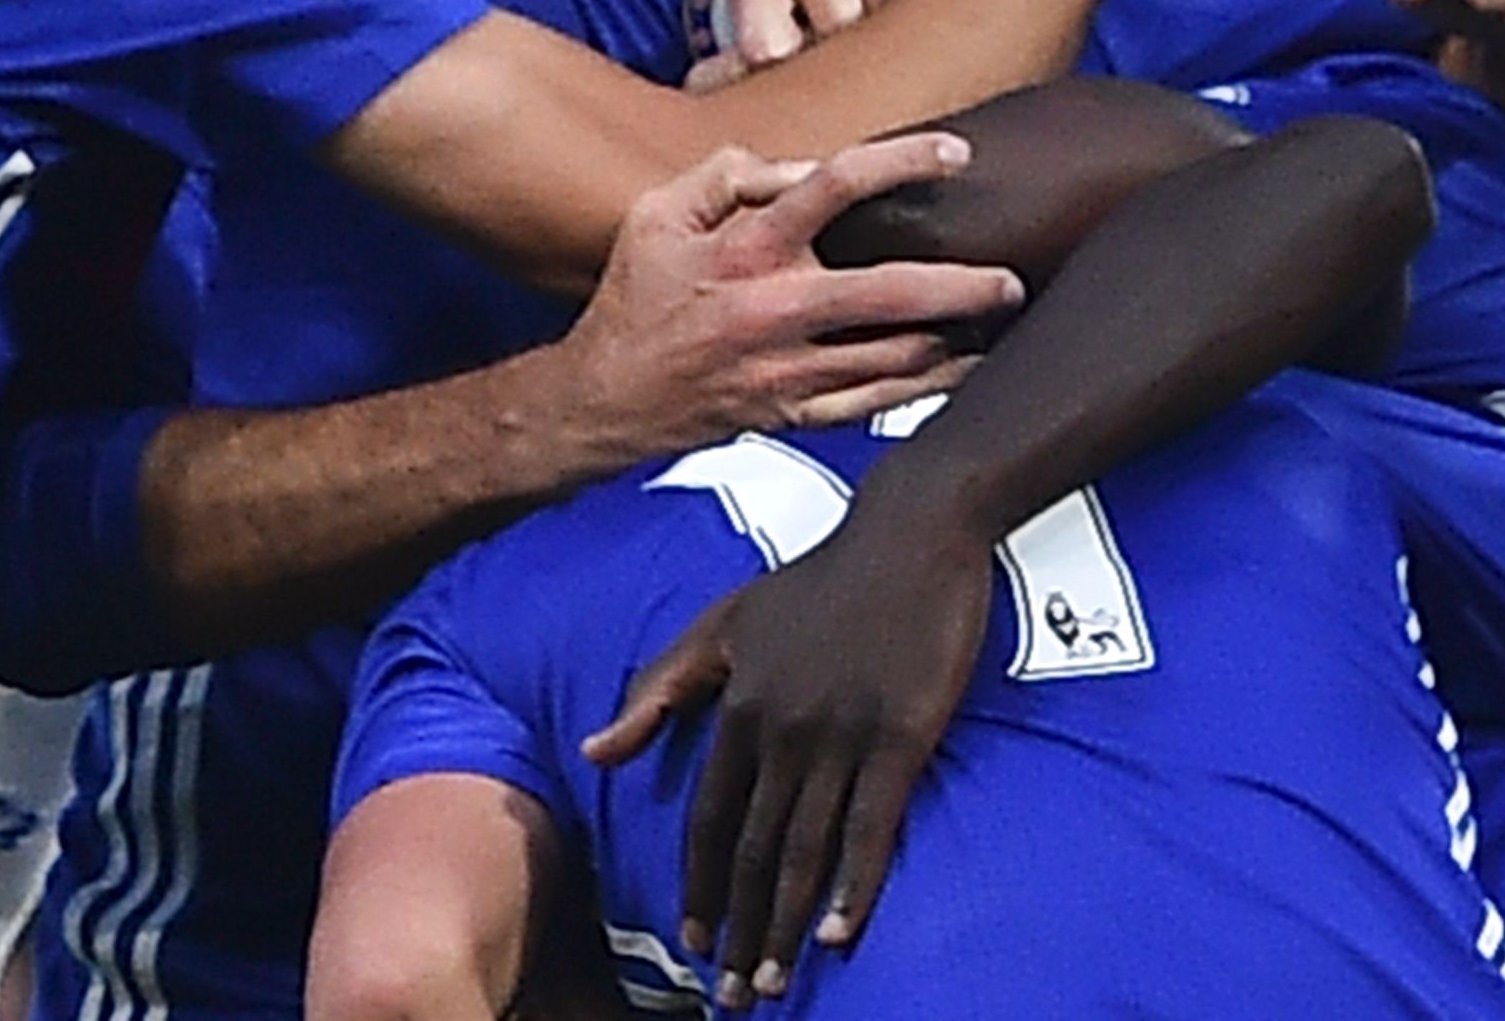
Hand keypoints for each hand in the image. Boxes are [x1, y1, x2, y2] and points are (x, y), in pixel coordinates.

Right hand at [548, 139, 1024, 457]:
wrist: (602, 402)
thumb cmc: (634, 300)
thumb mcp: (658, 213)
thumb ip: (727, 175)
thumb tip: (796, 168)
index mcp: (744, 250)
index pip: (834, 188)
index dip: (901, 162)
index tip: (955, 152)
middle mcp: (774, 311)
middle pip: (889, 294)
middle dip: (961, 286)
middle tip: (1012, 278)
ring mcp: (787, 371)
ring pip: (893, 360)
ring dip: (956, 343)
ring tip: (1005, 323)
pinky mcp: (792, 414)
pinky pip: (872, 405)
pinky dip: (922, 390)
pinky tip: (961, 373)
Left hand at [581, 506, 990, 1008]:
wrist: (910, 530)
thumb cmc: (819, 579)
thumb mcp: (725, 621)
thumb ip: (660, 688)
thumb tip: (594, 751)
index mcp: (740, 705)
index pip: (707, 819)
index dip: (697, 886)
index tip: (690, 942)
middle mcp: (784, 729)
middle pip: (751, 850)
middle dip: (737, 929)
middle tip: (729, 994)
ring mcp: (844, 735)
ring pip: (804, 850)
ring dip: (784, 925)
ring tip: (772, 982)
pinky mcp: (903, 736)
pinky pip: (872, 826)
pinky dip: (853, 885)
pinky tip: (838, 934)